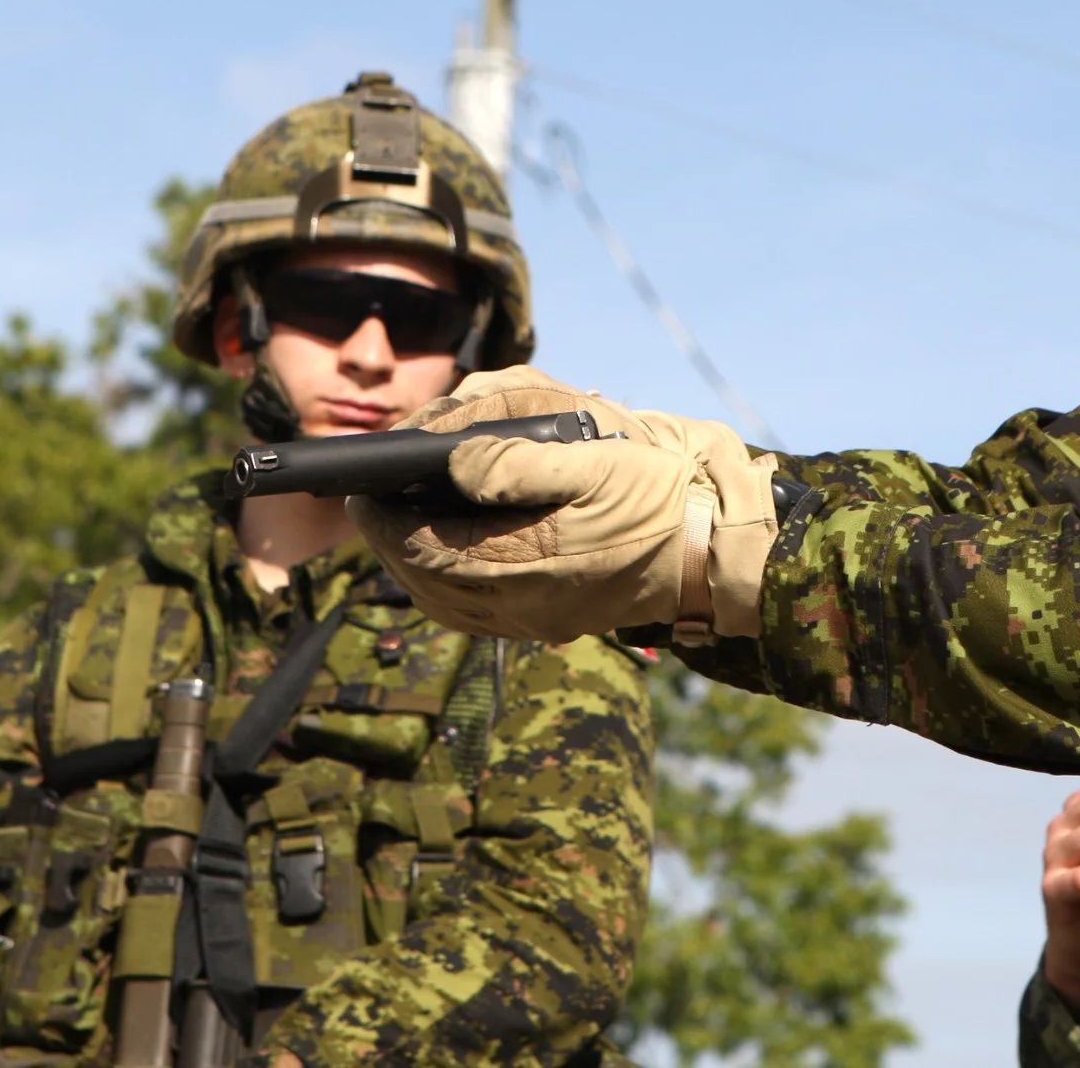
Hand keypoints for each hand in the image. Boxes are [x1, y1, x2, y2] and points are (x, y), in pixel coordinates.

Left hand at [351, 367, 780, 644]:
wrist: (716, 549)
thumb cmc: (659, 493)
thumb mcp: (597, 457)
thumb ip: (518, 459)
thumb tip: (450, 461)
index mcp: (531, 559)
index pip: (427, 546)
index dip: (386, 517)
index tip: (363, 485)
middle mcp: (526, 602)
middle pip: (427, 580)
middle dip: (391, 540)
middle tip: (367, 503)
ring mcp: (538, 619)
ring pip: (446, 602)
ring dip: (413, 565)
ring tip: (394, 526)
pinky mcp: (551, 622)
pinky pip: (476, 614)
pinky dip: (445, 586)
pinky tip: (440, 557)